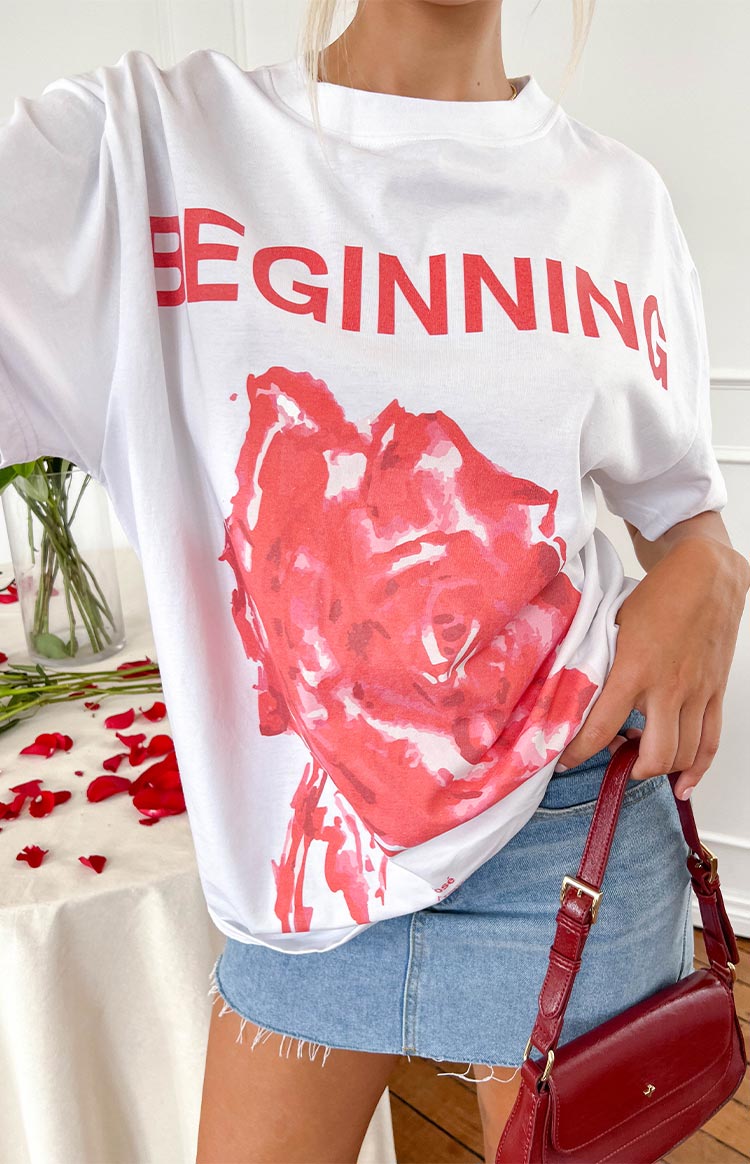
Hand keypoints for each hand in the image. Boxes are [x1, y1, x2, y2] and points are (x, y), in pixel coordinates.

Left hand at [555, 536, 749, 799]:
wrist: (707, 575)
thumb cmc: (658, 595)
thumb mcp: (615, 623)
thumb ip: (600, 659)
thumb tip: (576, 689)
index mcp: (634, 668)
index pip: (602, 726)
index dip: (580, 752)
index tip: (565, 760)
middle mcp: (668, 687)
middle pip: (652, 754)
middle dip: (628, 768)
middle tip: (611, 759)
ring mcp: (696, 693)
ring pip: (683, 754)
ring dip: (659, 768)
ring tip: (639, 759)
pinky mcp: (715, 693)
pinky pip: (710, 742)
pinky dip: (697, 769)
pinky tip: (683, 784)